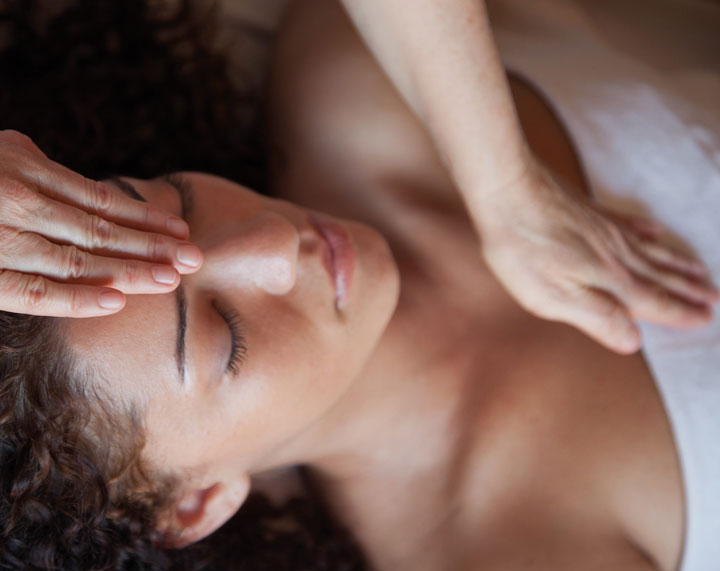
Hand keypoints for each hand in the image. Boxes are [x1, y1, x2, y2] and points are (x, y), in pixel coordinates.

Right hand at [0, 130, 202, 317]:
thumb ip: (35, 166)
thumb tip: (68, 176)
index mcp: (27, 171)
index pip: (100, 199)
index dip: (145, 217)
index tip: (181, 230)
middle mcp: (20, 202)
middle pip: (99, 231)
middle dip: (152, 246)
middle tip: (194, 258)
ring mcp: (2, 239)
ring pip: (78, 262)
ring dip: (130, 272)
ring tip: (171, 280)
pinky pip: (35, 293)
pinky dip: (78, 299)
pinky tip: (118, 302)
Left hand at [478, 162, 717, 353]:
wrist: (506, 189)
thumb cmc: (521, 247)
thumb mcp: (551, 296)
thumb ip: (596, 317)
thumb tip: (634, 342)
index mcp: (609, 279)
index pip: (653, 301)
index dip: (679, 312)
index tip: (706, 318)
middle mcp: (616, 253)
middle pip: (660, 275)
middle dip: (688, 290)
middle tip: (715, 298)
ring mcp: (604, 228)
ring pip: (652, 250)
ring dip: (677, 264)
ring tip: (700, 271)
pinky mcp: (589, 211)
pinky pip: (630, 223)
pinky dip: (648, 230)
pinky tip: (656, 230)